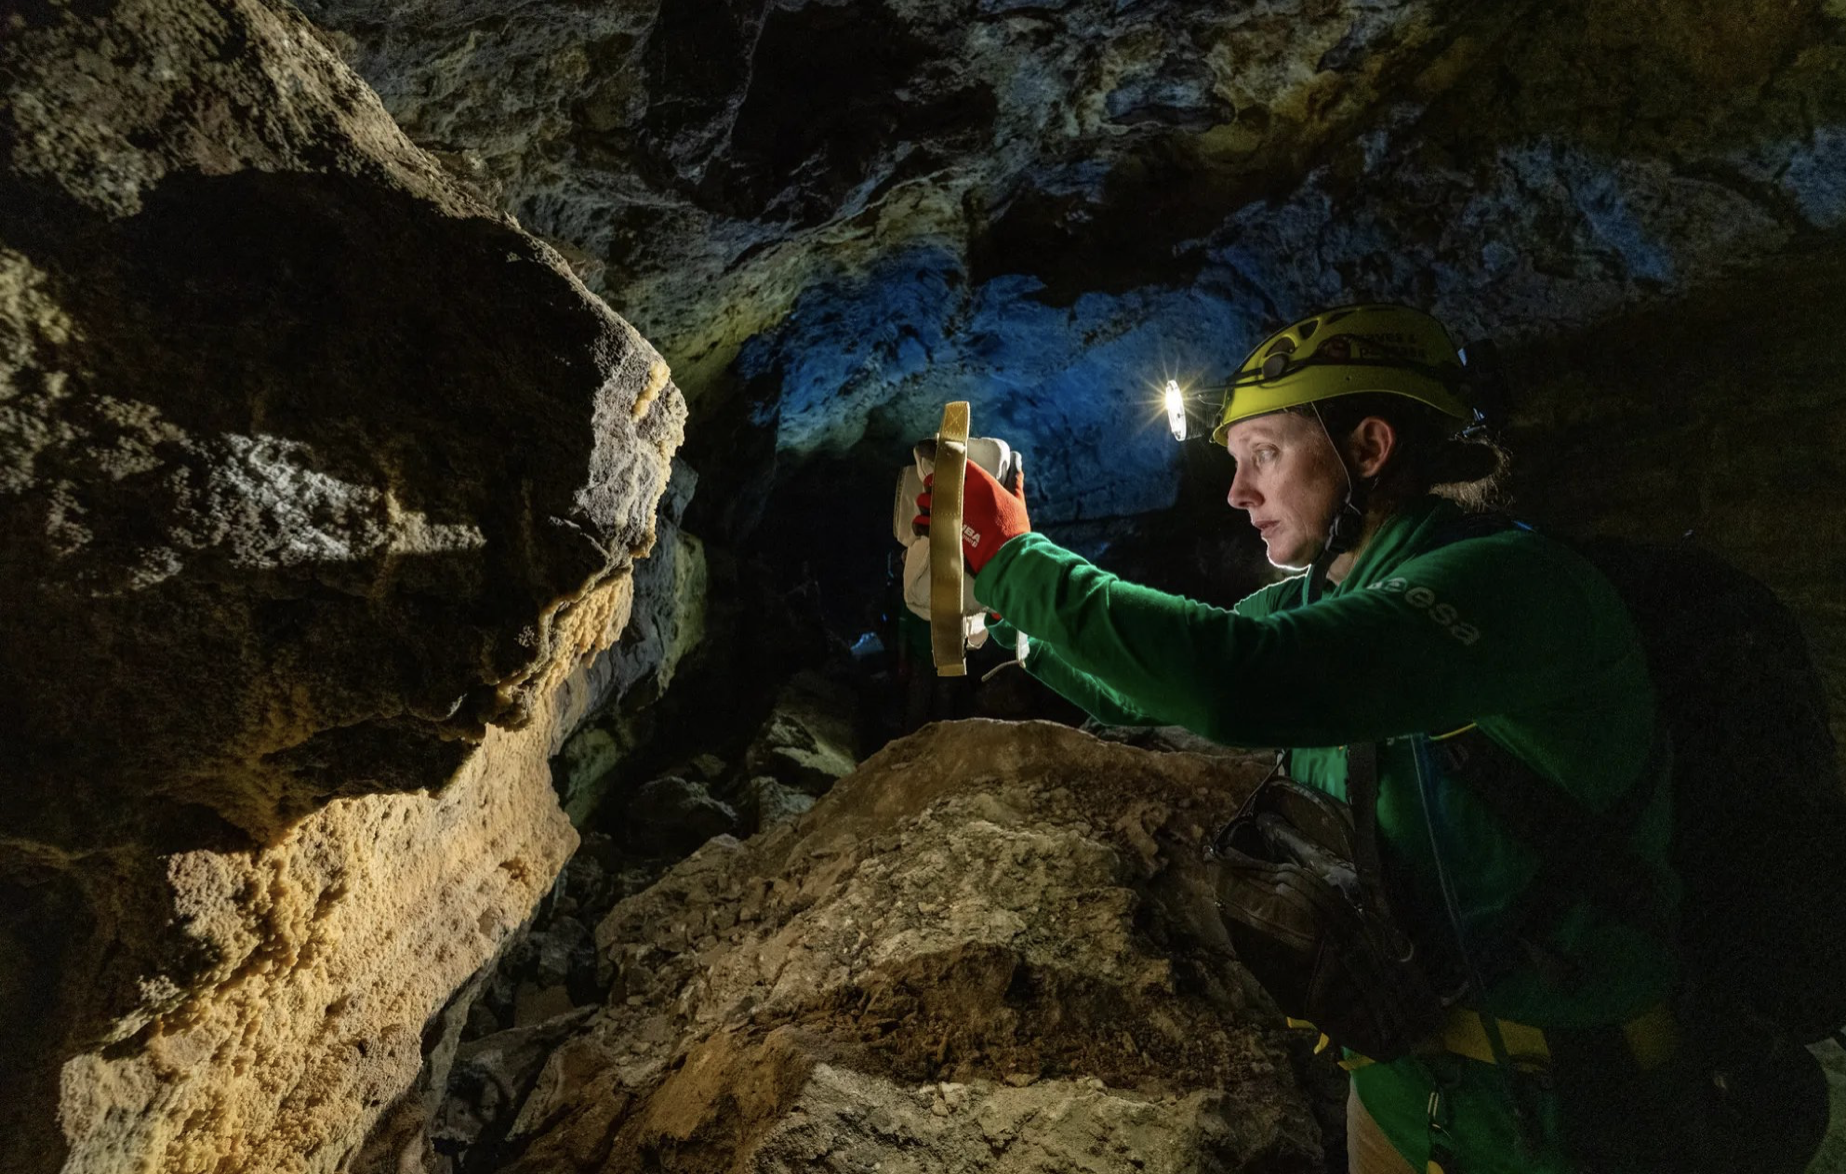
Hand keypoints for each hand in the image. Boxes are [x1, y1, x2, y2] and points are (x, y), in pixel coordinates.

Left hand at [913, 460, 1029, 573]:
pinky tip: (923, 526)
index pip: (959, 462)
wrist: (1006, 553)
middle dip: (932, 484)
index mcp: (981, 482)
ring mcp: (950, 511)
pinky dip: (919, 524)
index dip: (947, 459)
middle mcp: (962, 493)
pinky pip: (920, 522)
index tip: (940, 459)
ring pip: (924, 500)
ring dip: (926, 504)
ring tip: (930, 510)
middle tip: (934, 490)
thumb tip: (1018, 469)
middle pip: (936, 480)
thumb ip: (1015, 483)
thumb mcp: (1017, 501)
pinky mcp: (942, 529)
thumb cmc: (1014, 527)